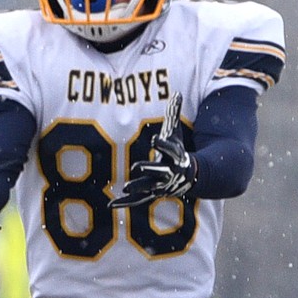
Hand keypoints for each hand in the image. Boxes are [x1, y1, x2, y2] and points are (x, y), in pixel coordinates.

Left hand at [110, 93, 196, 207]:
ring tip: (126, 187)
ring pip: (148, 187)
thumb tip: (177, 92)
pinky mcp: (150, 195)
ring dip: (137, 187)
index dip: (162, 144)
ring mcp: (159, 185)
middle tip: (137, 167)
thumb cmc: (177, 150)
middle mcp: (168, 171)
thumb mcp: (175, 132)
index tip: (153, 139)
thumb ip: (174, 114)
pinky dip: (125, 203)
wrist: (187, 175)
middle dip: (148, 169)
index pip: (170, 148)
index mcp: (175, 155)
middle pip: (158, 170)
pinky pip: (137, 201)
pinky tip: (111, 205)